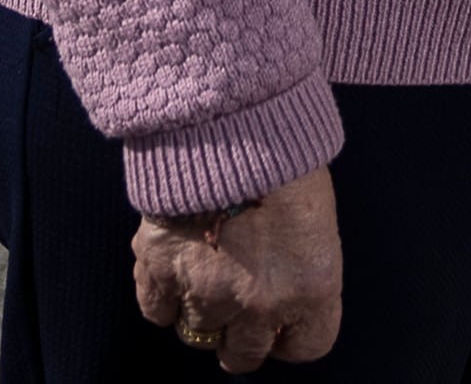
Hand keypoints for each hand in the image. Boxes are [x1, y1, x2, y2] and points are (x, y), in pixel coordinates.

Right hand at [132, 163, 342, 369]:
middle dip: (241, 337)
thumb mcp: (315, 215)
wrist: (232, 114)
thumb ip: (298, 263)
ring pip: (197, 334)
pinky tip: (171, 274)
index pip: (307, 347)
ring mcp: (206, 290)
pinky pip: (155, 311)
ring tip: (203, 280)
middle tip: (237, 306)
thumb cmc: (285, 150)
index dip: (292, 336)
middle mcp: (259, 303)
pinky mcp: (161, 267)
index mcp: (312, 289)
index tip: (284, 322)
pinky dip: (161, 298)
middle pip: (245, 355)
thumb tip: (279, 281)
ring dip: (200, 313)